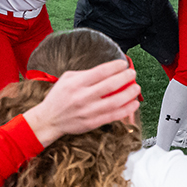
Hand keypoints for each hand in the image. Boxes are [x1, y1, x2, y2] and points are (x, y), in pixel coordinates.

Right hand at [21, 61, 141, 144]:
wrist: (49, 120)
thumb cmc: (59, 97)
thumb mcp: (67, 79)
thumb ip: (85, 73)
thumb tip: (106, 70)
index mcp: (76, 83)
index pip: (100, 72)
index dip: (115, 67)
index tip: (123, 64)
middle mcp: (82, 97)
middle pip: (110, 86)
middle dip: (125, 78)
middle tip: (132, 73)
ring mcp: (88, 111)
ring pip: (114, 102)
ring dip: (129, 94)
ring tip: (136, 88)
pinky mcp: (92, 123)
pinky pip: (113, 116)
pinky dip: (126, 110)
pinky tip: (134, 104)